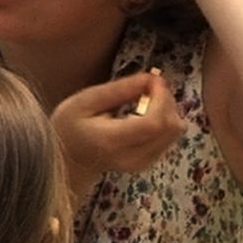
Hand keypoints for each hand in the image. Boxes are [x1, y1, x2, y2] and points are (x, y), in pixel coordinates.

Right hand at [52, 71, 184, 197]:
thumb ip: (118, 90)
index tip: (153, 80)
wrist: (68, 161)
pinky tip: (146, 114)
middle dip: (167, 101)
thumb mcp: (84, 102)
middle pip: (171, 128)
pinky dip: (165, 121)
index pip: (154, 123)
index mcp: (112, 141)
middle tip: (149, 86)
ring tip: (147, 100)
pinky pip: (170, 138)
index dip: (162, 98)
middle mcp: (132, 157)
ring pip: (175, 133)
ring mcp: (142, 163)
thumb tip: (151, 78)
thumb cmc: (69, 128)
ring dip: (168, 110)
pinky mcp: (148, 163)